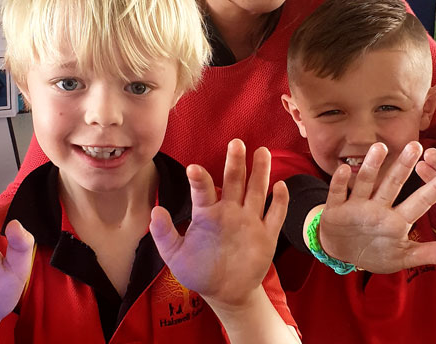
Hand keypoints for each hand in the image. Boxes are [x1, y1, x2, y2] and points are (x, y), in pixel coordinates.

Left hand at [149, 139, 287, 311]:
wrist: (225, 292)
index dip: (200, 180)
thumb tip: (154, 212)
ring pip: (257, 190)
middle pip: (235, 181)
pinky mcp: (267, 235)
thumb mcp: (175, 256)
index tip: (193, 169)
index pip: (204, 191)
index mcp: (207, 213)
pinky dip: (280, 201)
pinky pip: (275, 215)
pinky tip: (281, 187)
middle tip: (235, 143)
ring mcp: (249, 220)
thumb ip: (164, 234)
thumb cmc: (199, 270)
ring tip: (261, 152)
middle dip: (235, 162)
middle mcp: (230, 210)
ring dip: (261, 172)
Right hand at [319, 142, 435, 273]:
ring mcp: (357, 206)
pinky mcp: (336, 209)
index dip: (435, 188)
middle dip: (403, 166)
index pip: (420, 202)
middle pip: (392, 184)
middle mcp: (379, 207)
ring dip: (371, 166)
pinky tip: (343, 169)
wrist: (340, 251)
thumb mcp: (403, 256)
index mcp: (397, 220)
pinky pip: (337, 193)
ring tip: (380, 147)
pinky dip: (339, 182)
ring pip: (365, 183)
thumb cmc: (375, 251)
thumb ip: (430, 253)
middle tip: (416, 145)